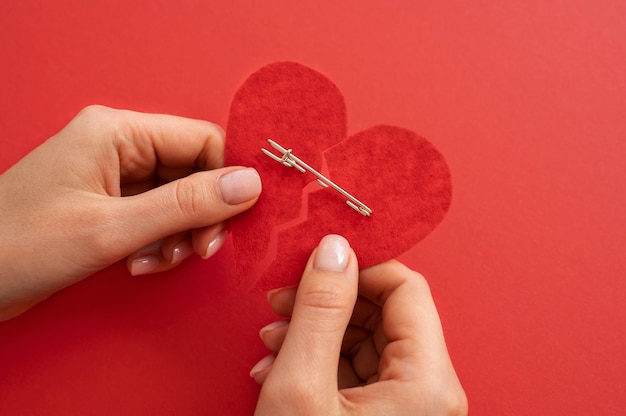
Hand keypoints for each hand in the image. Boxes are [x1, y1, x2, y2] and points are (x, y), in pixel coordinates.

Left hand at [0, 105, 261, 319]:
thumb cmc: (20, 246)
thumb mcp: (112, 229)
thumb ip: (186, 205)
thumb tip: (249, 185)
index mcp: (117, 132)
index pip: (203, 140)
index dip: (226, 180)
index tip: (231, 222)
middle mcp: (119, 145)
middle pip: (194, 170)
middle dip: (199, 216)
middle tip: (196, 251)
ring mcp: (113, 174)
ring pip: (179, 196)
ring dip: (178, 234)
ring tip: (155, 262)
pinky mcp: (109, 201)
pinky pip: (157, 214)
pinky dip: (159, 242)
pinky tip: (141, 263)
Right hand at [251, 235, 466, 414]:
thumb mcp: (301, 387)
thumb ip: (320, 311)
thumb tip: (334, 251)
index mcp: (427, 384)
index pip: (405, 287)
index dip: (357, 267)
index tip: (316, 262)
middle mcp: (430, 394)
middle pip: (384, 313)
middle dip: (326, 302)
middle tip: (283, 300)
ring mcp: (410, 408)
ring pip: (366, 341)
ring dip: (315, 332)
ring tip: (272, 341)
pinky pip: (357, 371)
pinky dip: (318, 362)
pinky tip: (279, 365)